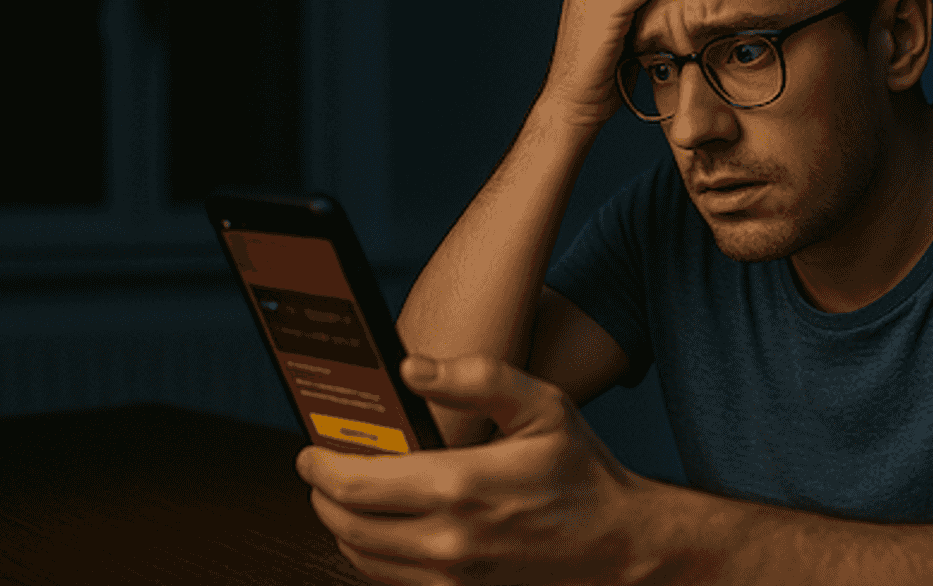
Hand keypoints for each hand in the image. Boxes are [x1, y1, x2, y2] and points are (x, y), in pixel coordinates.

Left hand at [295, 355, 650, 584]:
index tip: (310, 449)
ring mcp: (454, 580)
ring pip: (360, 559)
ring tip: (349, 494)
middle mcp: (450, 542)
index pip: (356, 485)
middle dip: (322, 494)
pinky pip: (389, 581)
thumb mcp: (542, 405)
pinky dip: (372, 554)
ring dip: (343, 525)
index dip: (320, 465)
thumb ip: (476, 378)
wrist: (621, 543)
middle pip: (346, 525)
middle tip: (322, 468)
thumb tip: (410, 368)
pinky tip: (384, 526)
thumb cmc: (581, 470)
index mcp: (462, 486)